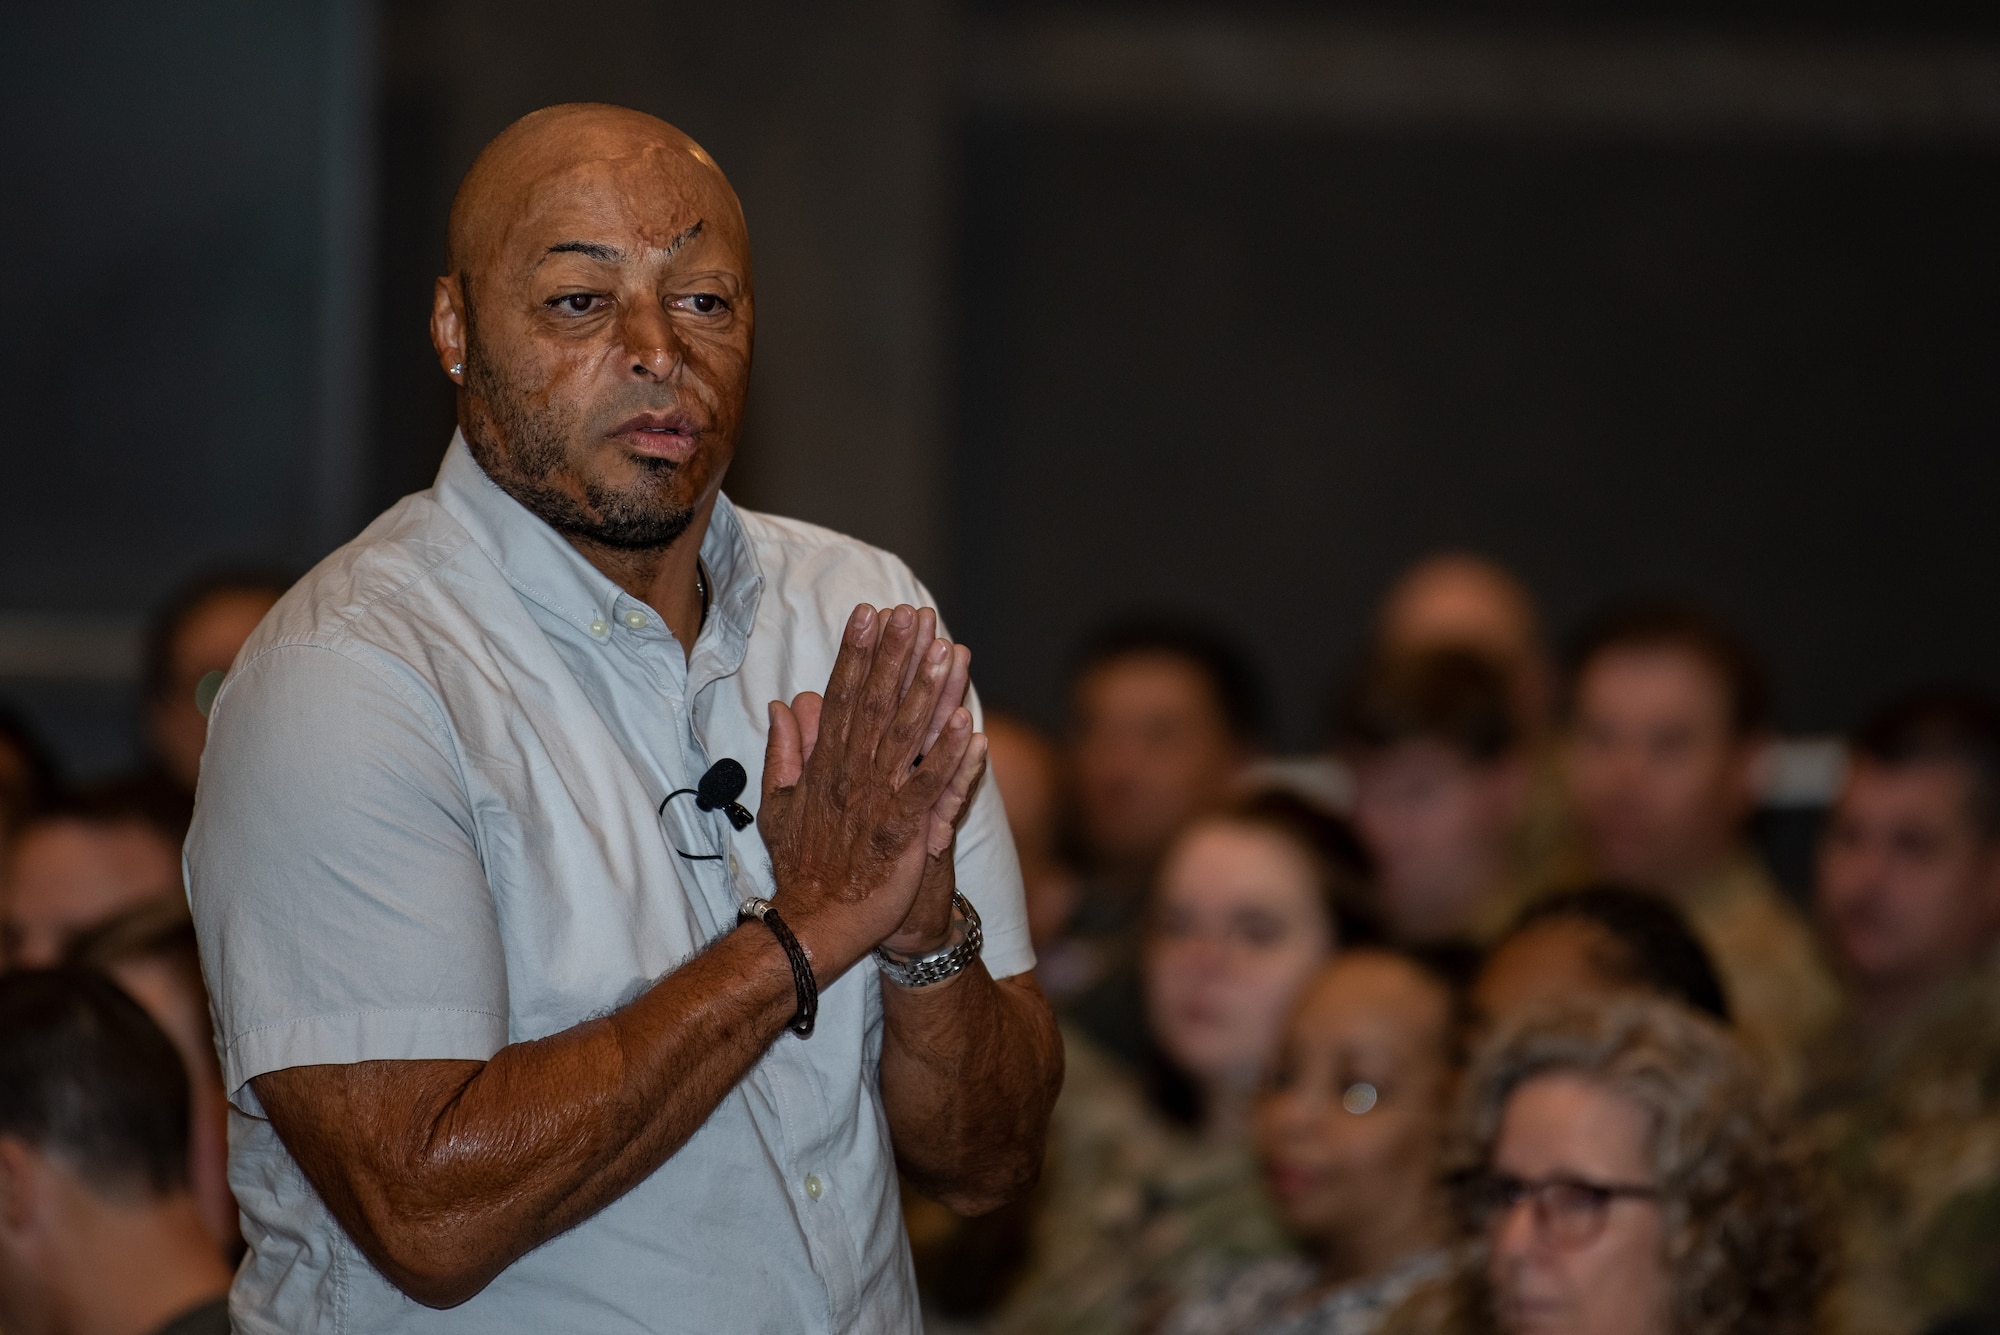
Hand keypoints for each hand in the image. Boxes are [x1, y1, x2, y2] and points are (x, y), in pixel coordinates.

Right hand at [758, 604, 980, 979]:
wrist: (814, 924)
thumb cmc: (802, 867)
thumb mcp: (778, 804)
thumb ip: (785, 752)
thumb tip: (784, 706)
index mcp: (824, 766)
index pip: (840, 697)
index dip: (856, 654)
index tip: (869, 613)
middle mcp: (849, 774)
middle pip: (874, 703)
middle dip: (894, 656)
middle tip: (911, 613)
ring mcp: (876, 801)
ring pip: (905, 736)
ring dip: (928, 692)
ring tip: (946, 650)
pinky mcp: (903, 831)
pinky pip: (930, 786)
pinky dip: (950, 756)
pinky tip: (970, 725)